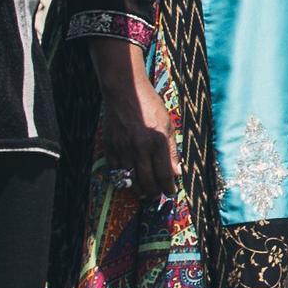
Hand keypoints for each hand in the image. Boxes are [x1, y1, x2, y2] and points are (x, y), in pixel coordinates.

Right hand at [92, 44, 175, 192]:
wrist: (125, 92)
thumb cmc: (150, 106)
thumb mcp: (168, 125)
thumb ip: (172, 151)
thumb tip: (177, 172)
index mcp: (158, 141)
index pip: (164, 173)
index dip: (168, 187)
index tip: (170, 192)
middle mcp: (140, 147)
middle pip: (147, 181)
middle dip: (153, 192)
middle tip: (156, 196)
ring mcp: (123, 148)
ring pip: (130, 179)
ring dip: (137, 189)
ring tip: (144, 192)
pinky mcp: (110, 146)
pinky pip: (115, 170)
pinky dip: (122, 179)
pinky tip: (128, 181)